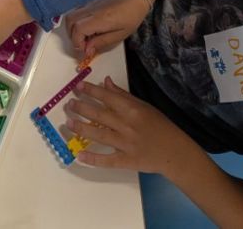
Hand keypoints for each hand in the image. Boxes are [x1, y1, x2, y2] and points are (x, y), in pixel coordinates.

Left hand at [64, 77, 184, 171]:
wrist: (174, 151)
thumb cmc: (159, 125)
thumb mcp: (144, 105)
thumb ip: (123, 95)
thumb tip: (105, 81)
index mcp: (132, 110)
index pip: (107, 97)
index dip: (91, 91)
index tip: (77, 86)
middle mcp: (127, 125)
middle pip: (100, 115)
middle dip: (82, 108)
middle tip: (69, 104)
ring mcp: (125, 144)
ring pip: (99, 135)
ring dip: (82, 128)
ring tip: (68, 122)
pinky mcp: (126, 161)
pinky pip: (107, 160)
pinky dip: (93, 159)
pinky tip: (80, 155)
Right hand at [65, 0, 153, 58]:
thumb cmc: (132, 16)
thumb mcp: (120, 35)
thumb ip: (101, 42)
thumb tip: (87, 50)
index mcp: (99, 18)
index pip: (77, 29)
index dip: (77, 42)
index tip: (85, 50)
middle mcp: (91, 9)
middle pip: (69, 21)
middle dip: (72, 36)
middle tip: (83, 45)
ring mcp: (90, 3)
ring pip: (71, 15)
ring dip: (73, 28)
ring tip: (85, 37)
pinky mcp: (91, 1)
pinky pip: (77, 11)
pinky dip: (77, 21)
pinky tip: (88, 28)